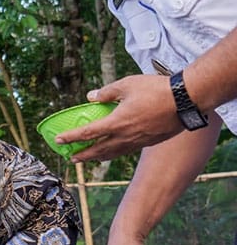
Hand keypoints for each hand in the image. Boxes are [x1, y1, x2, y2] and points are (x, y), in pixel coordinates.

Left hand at [54, 74, 180, 161]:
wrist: (186, 100)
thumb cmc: (156, 89)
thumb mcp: (128, 85)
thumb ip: (107, 92)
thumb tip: (90, 96)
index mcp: (116, 122)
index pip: (87, 133)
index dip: (71, 137)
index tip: (58, 140)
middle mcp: (124, 136)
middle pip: (97, 150)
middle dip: (82, 155)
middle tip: (71, 158)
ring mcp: (136, 142)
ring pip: (111, 153)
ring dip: (97, 157)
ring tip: (87, 159)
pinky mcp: (147, 142)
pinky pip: (125, 151)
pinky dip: (113, 154)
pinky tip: (111, 152)